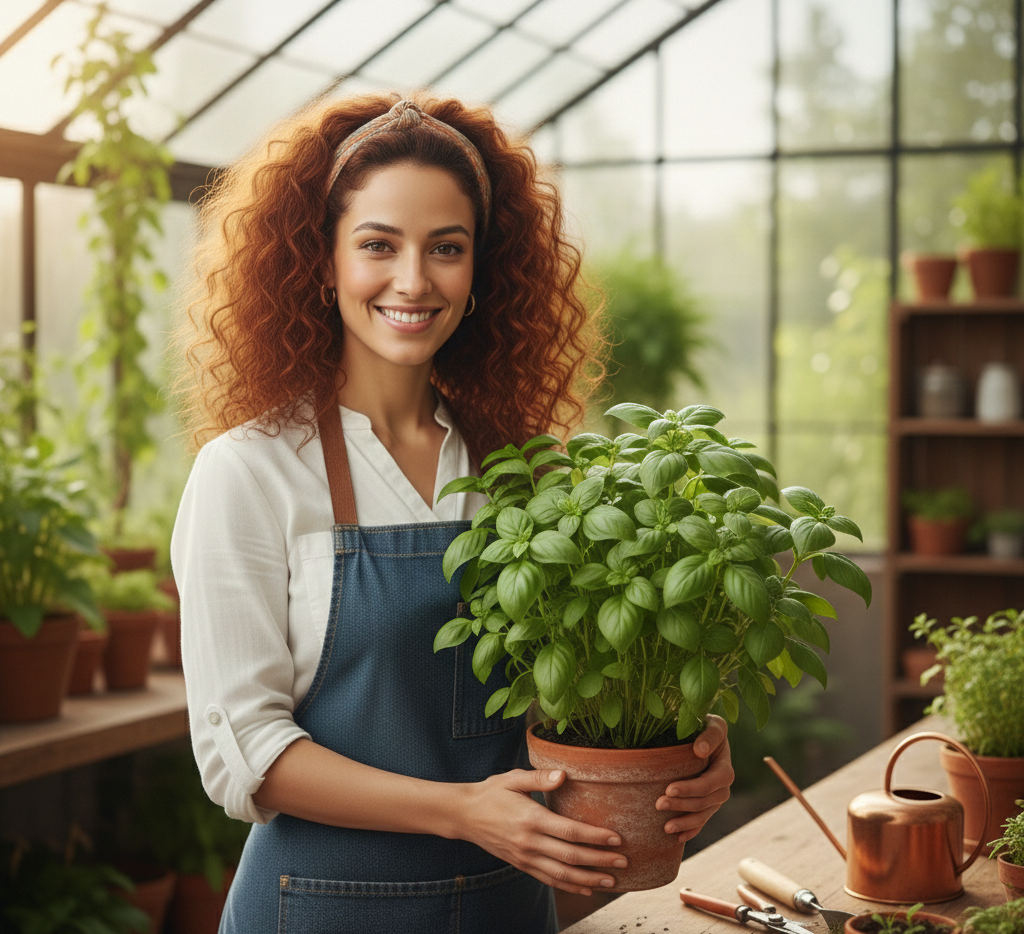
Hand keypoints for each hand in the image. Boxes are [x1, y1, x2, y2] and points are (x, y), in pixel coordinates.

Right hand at [459, 768, 625, 895]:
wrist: (464, 815)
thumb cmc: (492, 792)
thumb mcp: (513, 778)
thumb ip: (538, 777)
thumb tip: (563, 775)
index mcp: (531, 818)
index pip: (569, 832)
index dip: (595, 837)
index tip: (616, 838)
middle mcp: (529, 842)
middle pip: (570, 856)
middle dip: (599, 861)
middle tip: (623, 862)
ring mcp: (525, 857)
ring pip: (561, 874)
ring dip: (588, 879)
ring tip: (611, 881)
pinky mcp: (521, 865)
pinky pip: (548, 880)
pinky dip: (569, 886)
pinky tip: (586, 889)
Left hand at [657, 714, 733, 842]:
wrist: (700, 732)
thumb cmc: (702, 723)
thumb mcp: (711, 723)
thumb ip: (710, 734)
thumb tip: (700, 750)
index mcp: (724, 765)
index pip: (711, 782)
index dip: (692, 788)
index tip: (669, 789)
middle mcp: (723, 784)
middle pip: (705, 801)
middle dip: (682, 805)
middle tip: (658, 804)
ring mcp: (716, 796)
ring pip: (703, 814)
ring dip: (685, 822)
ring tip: (665, 827)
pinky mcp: (708, 803)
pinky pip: (702, 821)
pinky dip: (691, 830)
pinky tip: (677, 838)